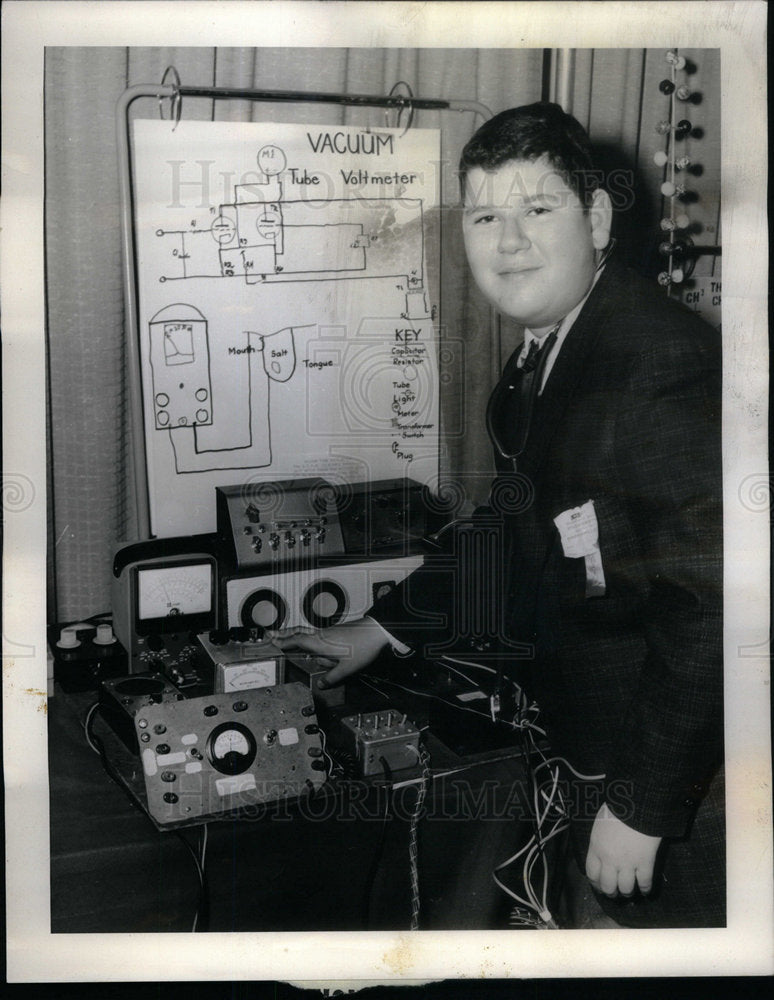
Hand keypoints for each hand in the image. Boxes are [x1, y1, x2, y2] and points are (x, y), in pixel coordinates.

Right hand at [269, 618, 388, 686]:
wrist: (377, 631)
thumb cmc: (363, 647)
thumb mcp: (346, 668)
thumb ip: (332, 677)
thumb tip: (321, 683)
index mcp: (320, 642)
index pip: (296, 641)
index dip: (282, 642)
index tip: (270, 642)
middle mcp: (321, 635)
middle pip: (298, 632)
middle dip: (283, 633)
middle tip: (270, 634)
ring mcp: (328, 632)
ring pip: (308, 633)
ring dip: (295, 635)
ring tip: (286, 638)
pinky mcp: (336, 632)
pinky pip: (318, 636)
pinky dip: (309, 639)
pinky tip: (314, 648)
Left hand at [585, 802, 661, 896]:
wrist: (636, 804)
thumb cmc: (616, 808)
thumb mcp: (599, 823)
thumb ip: (599, 840)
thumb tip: (601, 849)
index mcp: (596, 848)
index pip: (592, 874)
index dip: (596, 884)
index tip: (599, 886)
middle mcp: (609, 859)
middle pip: (607, 886)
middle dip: (611, 892)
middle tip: (614, 893)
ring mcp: (628, 863)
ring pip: (625, 888)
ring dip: (627, 892)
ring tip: (629, 892)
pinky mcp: (645, 863)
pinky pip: (645, 883)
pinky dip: (645, 889)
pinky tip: (645, 890)